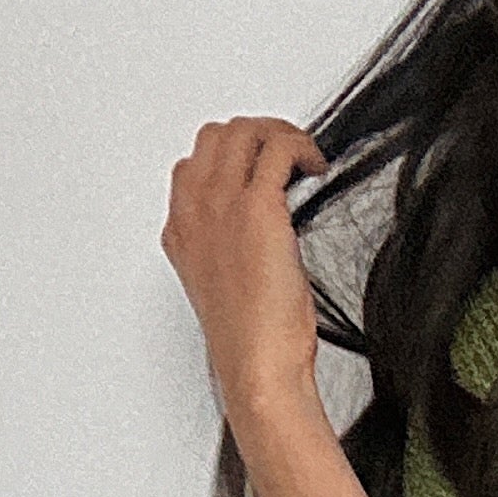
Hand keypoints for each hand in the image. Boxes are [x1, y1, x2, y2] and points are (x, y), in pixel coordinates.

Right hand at [161, 114, 329, 430]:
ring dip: (281, 134)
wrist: (257, 365)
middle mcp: (195, 210)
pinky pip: (279, 147)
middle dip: (258, 135)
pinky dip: (303, 147)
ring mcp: (222, 205)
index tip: (263, 168)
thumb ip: (227, 247)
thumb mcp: (224, 286)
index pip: (194, 163)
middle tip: (289, 156)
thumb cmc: (250, 337)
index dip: (234, 156)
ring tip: (306, 159)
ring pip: (246, 131)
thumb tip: (262, 226)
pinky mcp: (258, 208)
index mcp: (181, 230)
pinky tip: (317, 168)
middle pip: (218, 135)